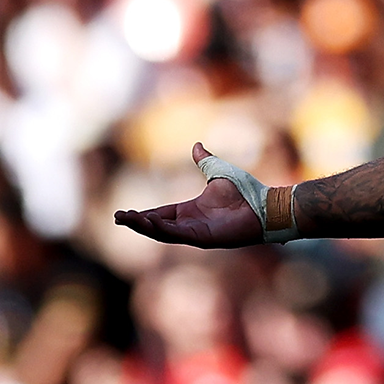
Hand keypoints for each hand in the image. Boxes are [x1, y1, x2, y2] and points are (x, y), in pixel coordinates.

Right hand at [113, 144, 264, 247]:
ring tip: (127, 220)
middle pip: (157, 225)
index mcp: (191, 210)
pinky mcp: (204, 238)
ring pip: (164, 232)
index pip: (161, 213)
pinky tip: (150, 222)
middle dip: (137, 222)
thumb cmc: (246, 191)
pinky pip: (179, 235)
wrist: (264, 204)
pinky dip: (163, 229)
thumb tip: (196, 146)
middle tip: (118, 218)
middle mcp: (191, 223)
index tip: (123, 214)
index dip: (143, 214)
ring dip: (145, 226)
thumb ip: (205, 161)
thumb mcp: (218, 172)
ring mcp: (197, 232)